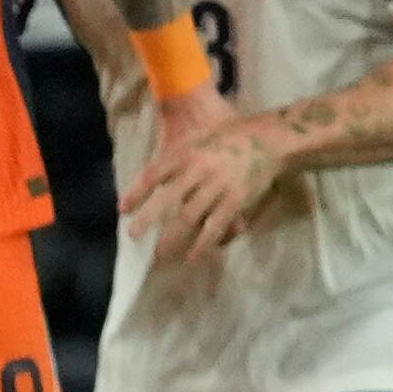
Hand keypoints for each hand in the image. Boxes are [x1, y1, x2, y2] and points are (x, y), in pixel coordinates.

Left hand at [118, 110, 289, 260]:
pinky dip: (202, 244)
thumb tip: (158, 176)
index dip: (137, 193)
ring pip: (189, 218)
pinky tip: (192, 257)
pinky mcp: (235, 201)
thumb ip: (180, 154)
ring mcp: (217, 188)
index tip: (123, 210)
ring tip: (159, 254)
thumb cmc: (231, 134)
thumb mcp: (200, 136)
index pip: (154, 174)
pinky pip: (215, 227)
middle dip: (148, 220)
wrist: (269, 139)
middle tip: (133, 237)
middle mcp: (198, 170)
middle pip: (168, 200)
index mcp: (187, 153)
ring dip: (172, 238)